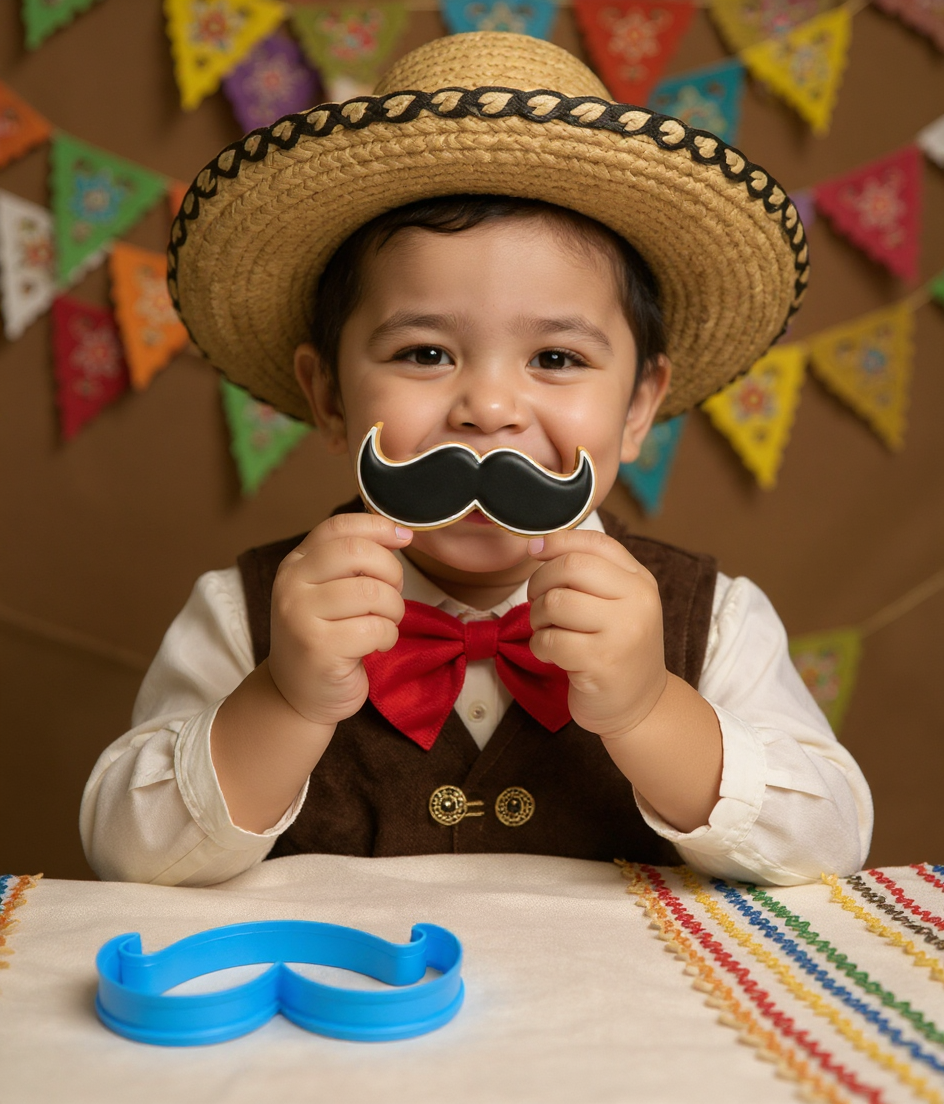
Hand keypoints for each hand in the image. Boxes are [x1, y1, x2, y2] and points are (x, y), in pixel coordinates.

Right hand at [267, 513, 412, 725]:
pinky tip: (376, 645)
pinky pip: (374, 629)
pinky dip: (387, 637)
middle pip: (358, 552)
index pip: (339, 528)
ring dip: (393, 610)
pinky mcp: (318, 648)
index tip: (404, 538)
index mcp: (295, 564)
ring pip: (372, 592)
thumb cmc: (324, 639)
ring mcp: (300, 616)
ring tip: (385, 624)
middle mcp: (292, 584)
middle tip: (392, 596)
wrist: (297, 695)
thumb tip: (398, 533)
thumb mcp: (328, 592)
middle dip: (391, 572)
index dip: (378, 527)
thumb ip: (352, 563)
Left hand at [527, 529, 666, 739]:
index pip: (596, 542)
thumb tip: (537, 545)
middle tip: (537, 601)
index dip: (557, 541)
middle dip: (540, 582)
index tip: (534, 551)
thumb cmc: (618, 650)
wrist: (642, 705)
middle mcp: (637, 601)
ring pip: (556, 603)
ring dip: (538, 617)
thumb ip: (590, 573)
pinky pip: (551, 640)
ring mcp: (623, 632)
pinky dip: (540, 646)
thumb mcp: (618, 605)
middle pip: (571, 567)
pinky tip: (552, 654)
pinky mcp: (602, 662)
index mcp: (640, 581)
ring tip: (547, 630)